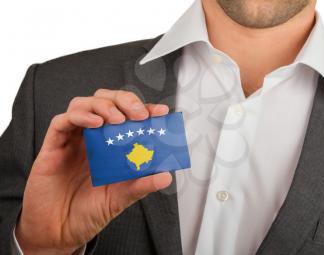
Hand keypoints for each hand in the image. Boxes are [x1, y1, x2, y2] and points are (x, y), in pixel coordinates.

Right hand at [15, 89, 171, 254]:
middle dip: (124, 100)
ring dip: (103, 105)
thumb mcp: (121, 198)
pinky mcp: (53, 146)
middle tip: (138, 114)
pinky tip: (95, 124)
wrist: (59, 232)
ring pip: (83, 104)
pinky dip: (80, 116)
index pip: (128, 117)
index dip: (143, 109)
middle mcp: (92, 138)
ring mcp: (72, 140)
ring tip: (117, 119)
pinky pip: (62, 121)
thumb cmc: (88, 212)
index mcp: (109, 146)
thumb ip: (141, 185)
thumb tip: (166, 176)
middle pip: (105, 101)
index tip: (159, 112)